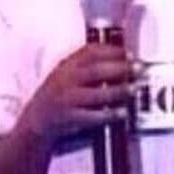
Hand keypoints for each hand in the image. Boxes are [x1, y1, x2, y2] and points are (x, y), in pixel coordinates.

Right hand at [18, 44, 136, 142]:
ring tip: (134, 89)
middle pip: (95, 71)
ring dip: (118, 91)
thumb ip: (87, 65)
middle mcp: (65, 80)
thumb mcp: (66, 73)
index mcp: (66, 66)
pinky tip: (123, 112)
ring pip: (95, 94)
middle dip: (120, 69)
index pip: (90, 52)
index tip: (128, 53)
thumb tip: (120, 58)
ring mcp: (66, 100)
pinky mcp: (68, 119)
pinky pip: (92, 116)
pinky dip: (109, 114)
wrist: (35, 122)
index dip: (112, 51)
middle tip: (138, 68)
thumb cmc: (56, 95)